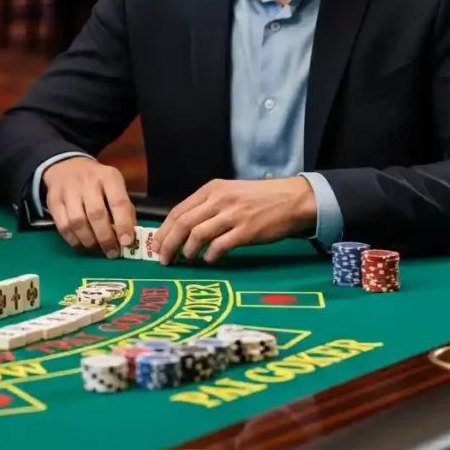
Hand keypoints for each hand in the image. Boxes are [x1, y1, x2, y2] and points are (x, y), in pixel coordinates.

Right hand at [42, 156, 135, 256]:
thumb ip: (124, 210)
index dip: (123, 224)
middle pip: (96, 214)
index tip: (126, 242)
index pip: (118, 202)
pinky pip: (63, 226)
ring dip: (89, 241)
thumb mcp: (115, 187)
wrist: (67, 166)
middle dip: (105, 238)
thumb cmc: (98, 182)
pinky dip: (73, 240)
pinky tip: (81, 244)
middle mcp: (88, 181)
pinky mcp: (53, 201)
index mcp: (108, 177)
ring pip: (77, 222)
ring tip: (96, 249)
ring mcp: (68, 190)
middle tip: (111, 252)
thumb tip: (129, 238)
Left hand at [153, 178, 316, 263]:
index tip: (156, 245)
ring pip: (197, 234)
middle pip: (183, 223)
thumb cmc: (260, 198)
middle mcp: (218, 200)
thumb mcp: (229, 193)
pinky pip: (219, 246)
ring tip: (186, 259)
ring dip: (186, 251)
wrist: (293, 199)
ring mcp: (232, 215)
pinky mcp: (246, 231)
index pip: (178, 210)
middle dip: (168, 243)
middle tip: (163, 259)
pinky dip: (209, 255)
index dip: (164, 230)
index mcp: (211, 190)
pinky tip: (209, 260)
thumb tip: (184, 228)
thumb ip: (208, 206)